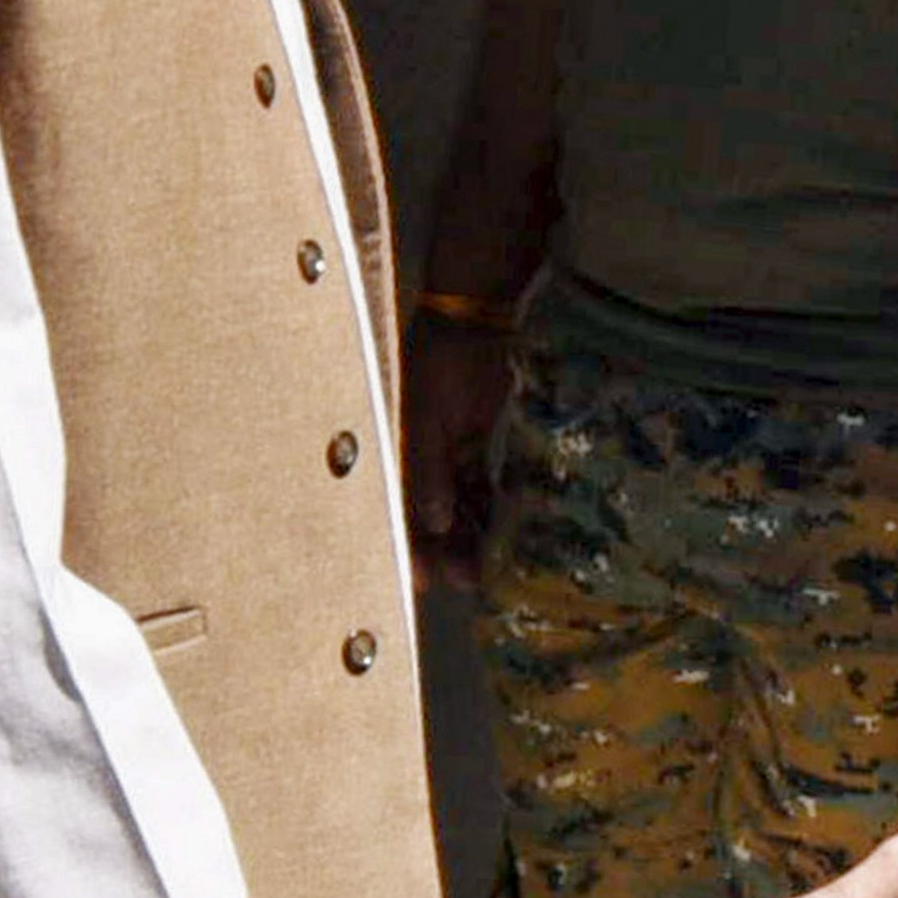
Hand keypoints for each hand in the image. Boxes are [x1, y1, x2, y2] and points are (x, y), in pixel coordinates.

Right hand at [402, 318, 514, 588]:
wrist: (478, 317)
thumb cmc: (442, 358)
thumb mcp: (427, 413)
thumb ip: (427, 467)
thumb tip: (434, 522)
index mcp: (394, 447)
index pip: (394, 506)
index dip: (404, 543)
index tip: (420, 579)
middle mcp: (418, 455)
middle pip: (425, 514)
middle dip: (442, 550)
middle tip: (464, 580)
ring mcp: (447, 451)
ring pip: (456, 506)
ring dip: (469, 536)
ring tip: (488, 568)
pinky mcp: (474, 443)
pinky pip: (480, 487)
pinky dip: (488, 510)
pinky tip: (504, 536)